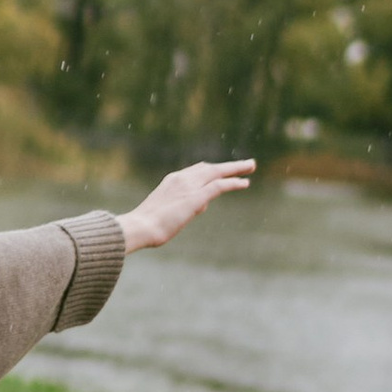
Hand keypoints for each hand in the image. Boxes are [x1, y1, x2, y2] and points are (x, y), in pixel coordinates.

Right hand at [121, 158, 255, 251]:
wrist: (140, 227)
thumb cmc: (147, 225)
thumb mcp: (166, 211)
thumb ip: (183, 205)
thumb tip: (201, 206)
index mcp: (172, 180)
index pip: (197, 170)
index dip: (213, 170)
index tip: (223, 171)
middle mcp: (181, 178)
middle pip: (210, 167)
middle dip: (229, 166)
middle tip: (246, 164)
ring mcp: (189, 187)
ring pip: (217, 172)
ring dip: (235, 169)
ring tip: (250, 167)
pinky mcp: (195, 198)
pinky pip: (219, 186)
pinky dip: (233, 183)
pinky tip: (244, 183)